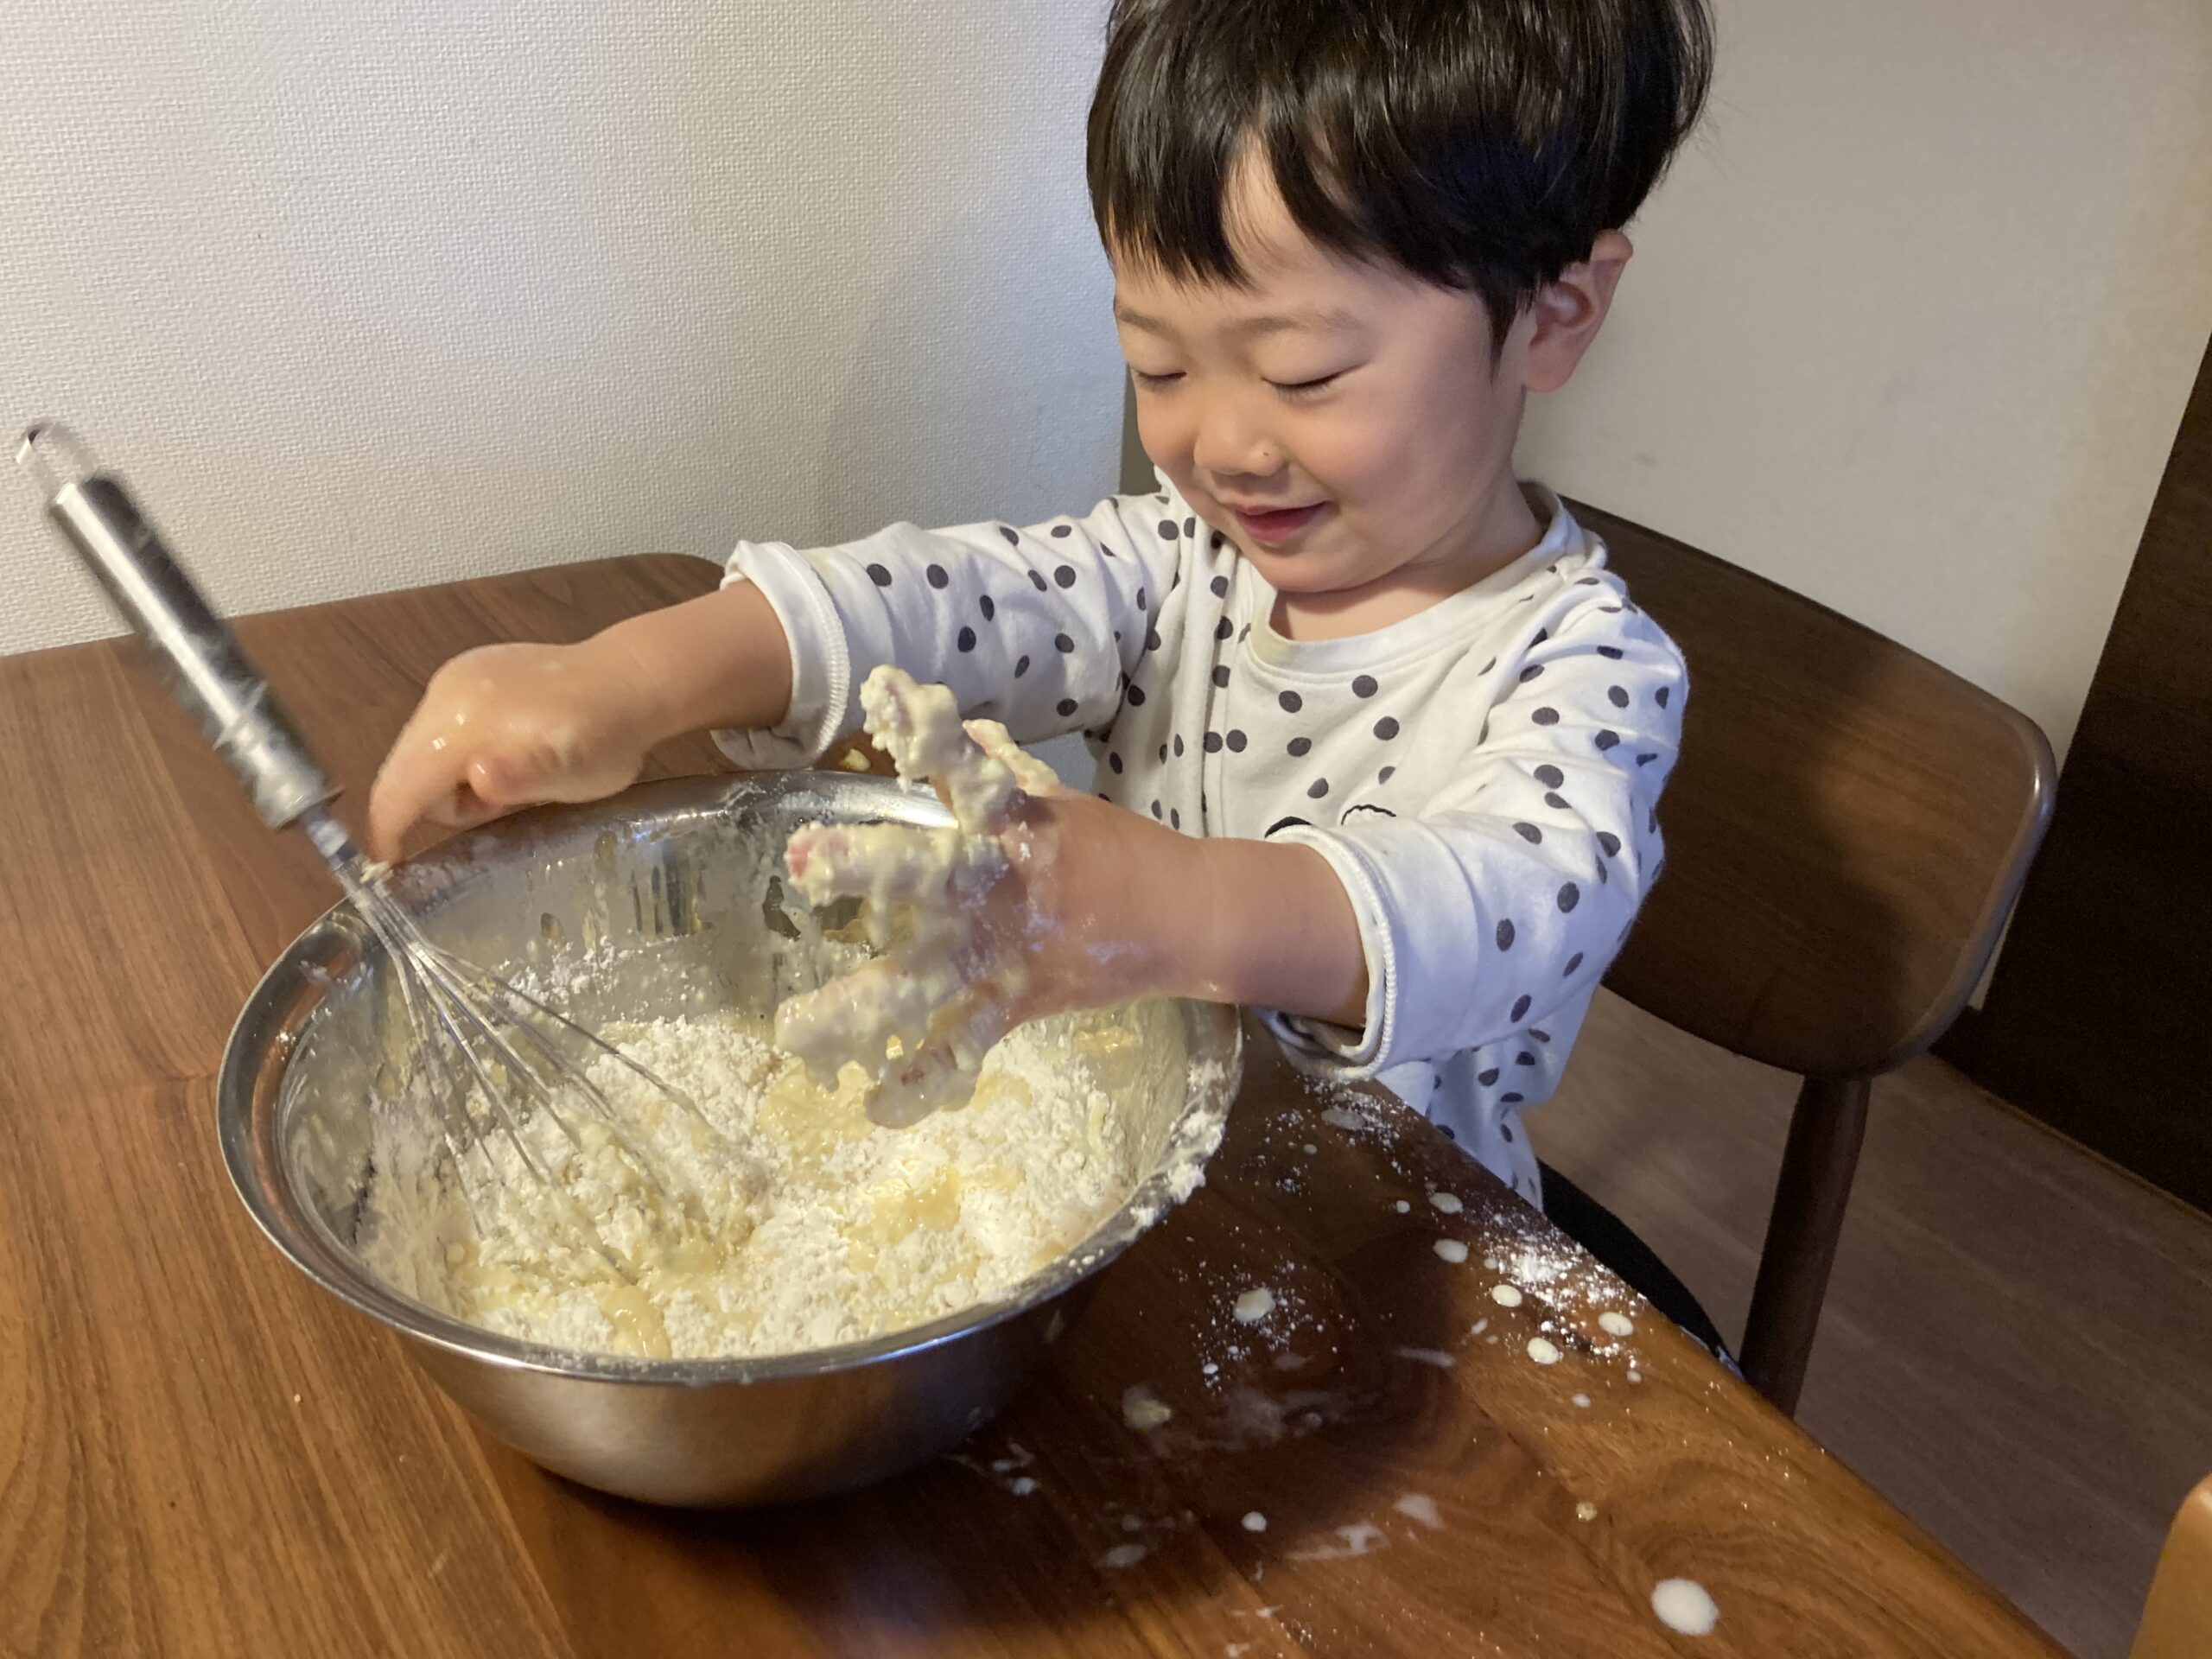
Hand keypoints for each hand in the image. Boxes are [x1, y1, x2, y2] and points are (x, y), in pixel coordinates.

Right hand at [366, 637, 663, 860]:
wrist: (632, 679)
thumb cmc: (603, 740)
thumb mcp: (570, 775)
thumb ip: (519, 781)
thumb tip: (478, 777)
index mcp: (461, 723)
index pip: (399, 786)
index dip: (387, 830)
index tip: (388, 866)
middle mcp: (445, 692)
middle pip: (404, 766)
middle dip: (433, 802)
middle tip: (495, 813)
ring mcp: (456, 676)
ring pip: (422, 747)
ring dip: (451, 778)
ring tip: (512, 784)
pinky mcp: (471, 670)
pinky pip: (443, 726)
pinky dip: (460, 752)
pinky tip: (508, 754)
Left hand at [775, 668, 1194, 1122]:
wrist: (1187, 919)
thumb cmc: (1117, 853)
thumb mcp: (1060, 804)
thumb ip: (1005, 772)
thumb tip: (969, 727)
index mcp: (1010, 822)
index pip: (965, 766)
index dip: (926, 727)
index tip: (881, 691)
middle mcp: (999, 882)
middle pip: (928, 871)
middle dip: (867, 866)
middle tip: (805, 861)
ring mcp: (1006, 948)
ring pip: (926, 979)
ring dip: (860, 1004)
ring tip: (797, 1030)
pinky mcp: (1019, 1001)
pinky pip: (963, 1047)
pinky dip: (924, 1080)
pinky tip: (878, 1105)